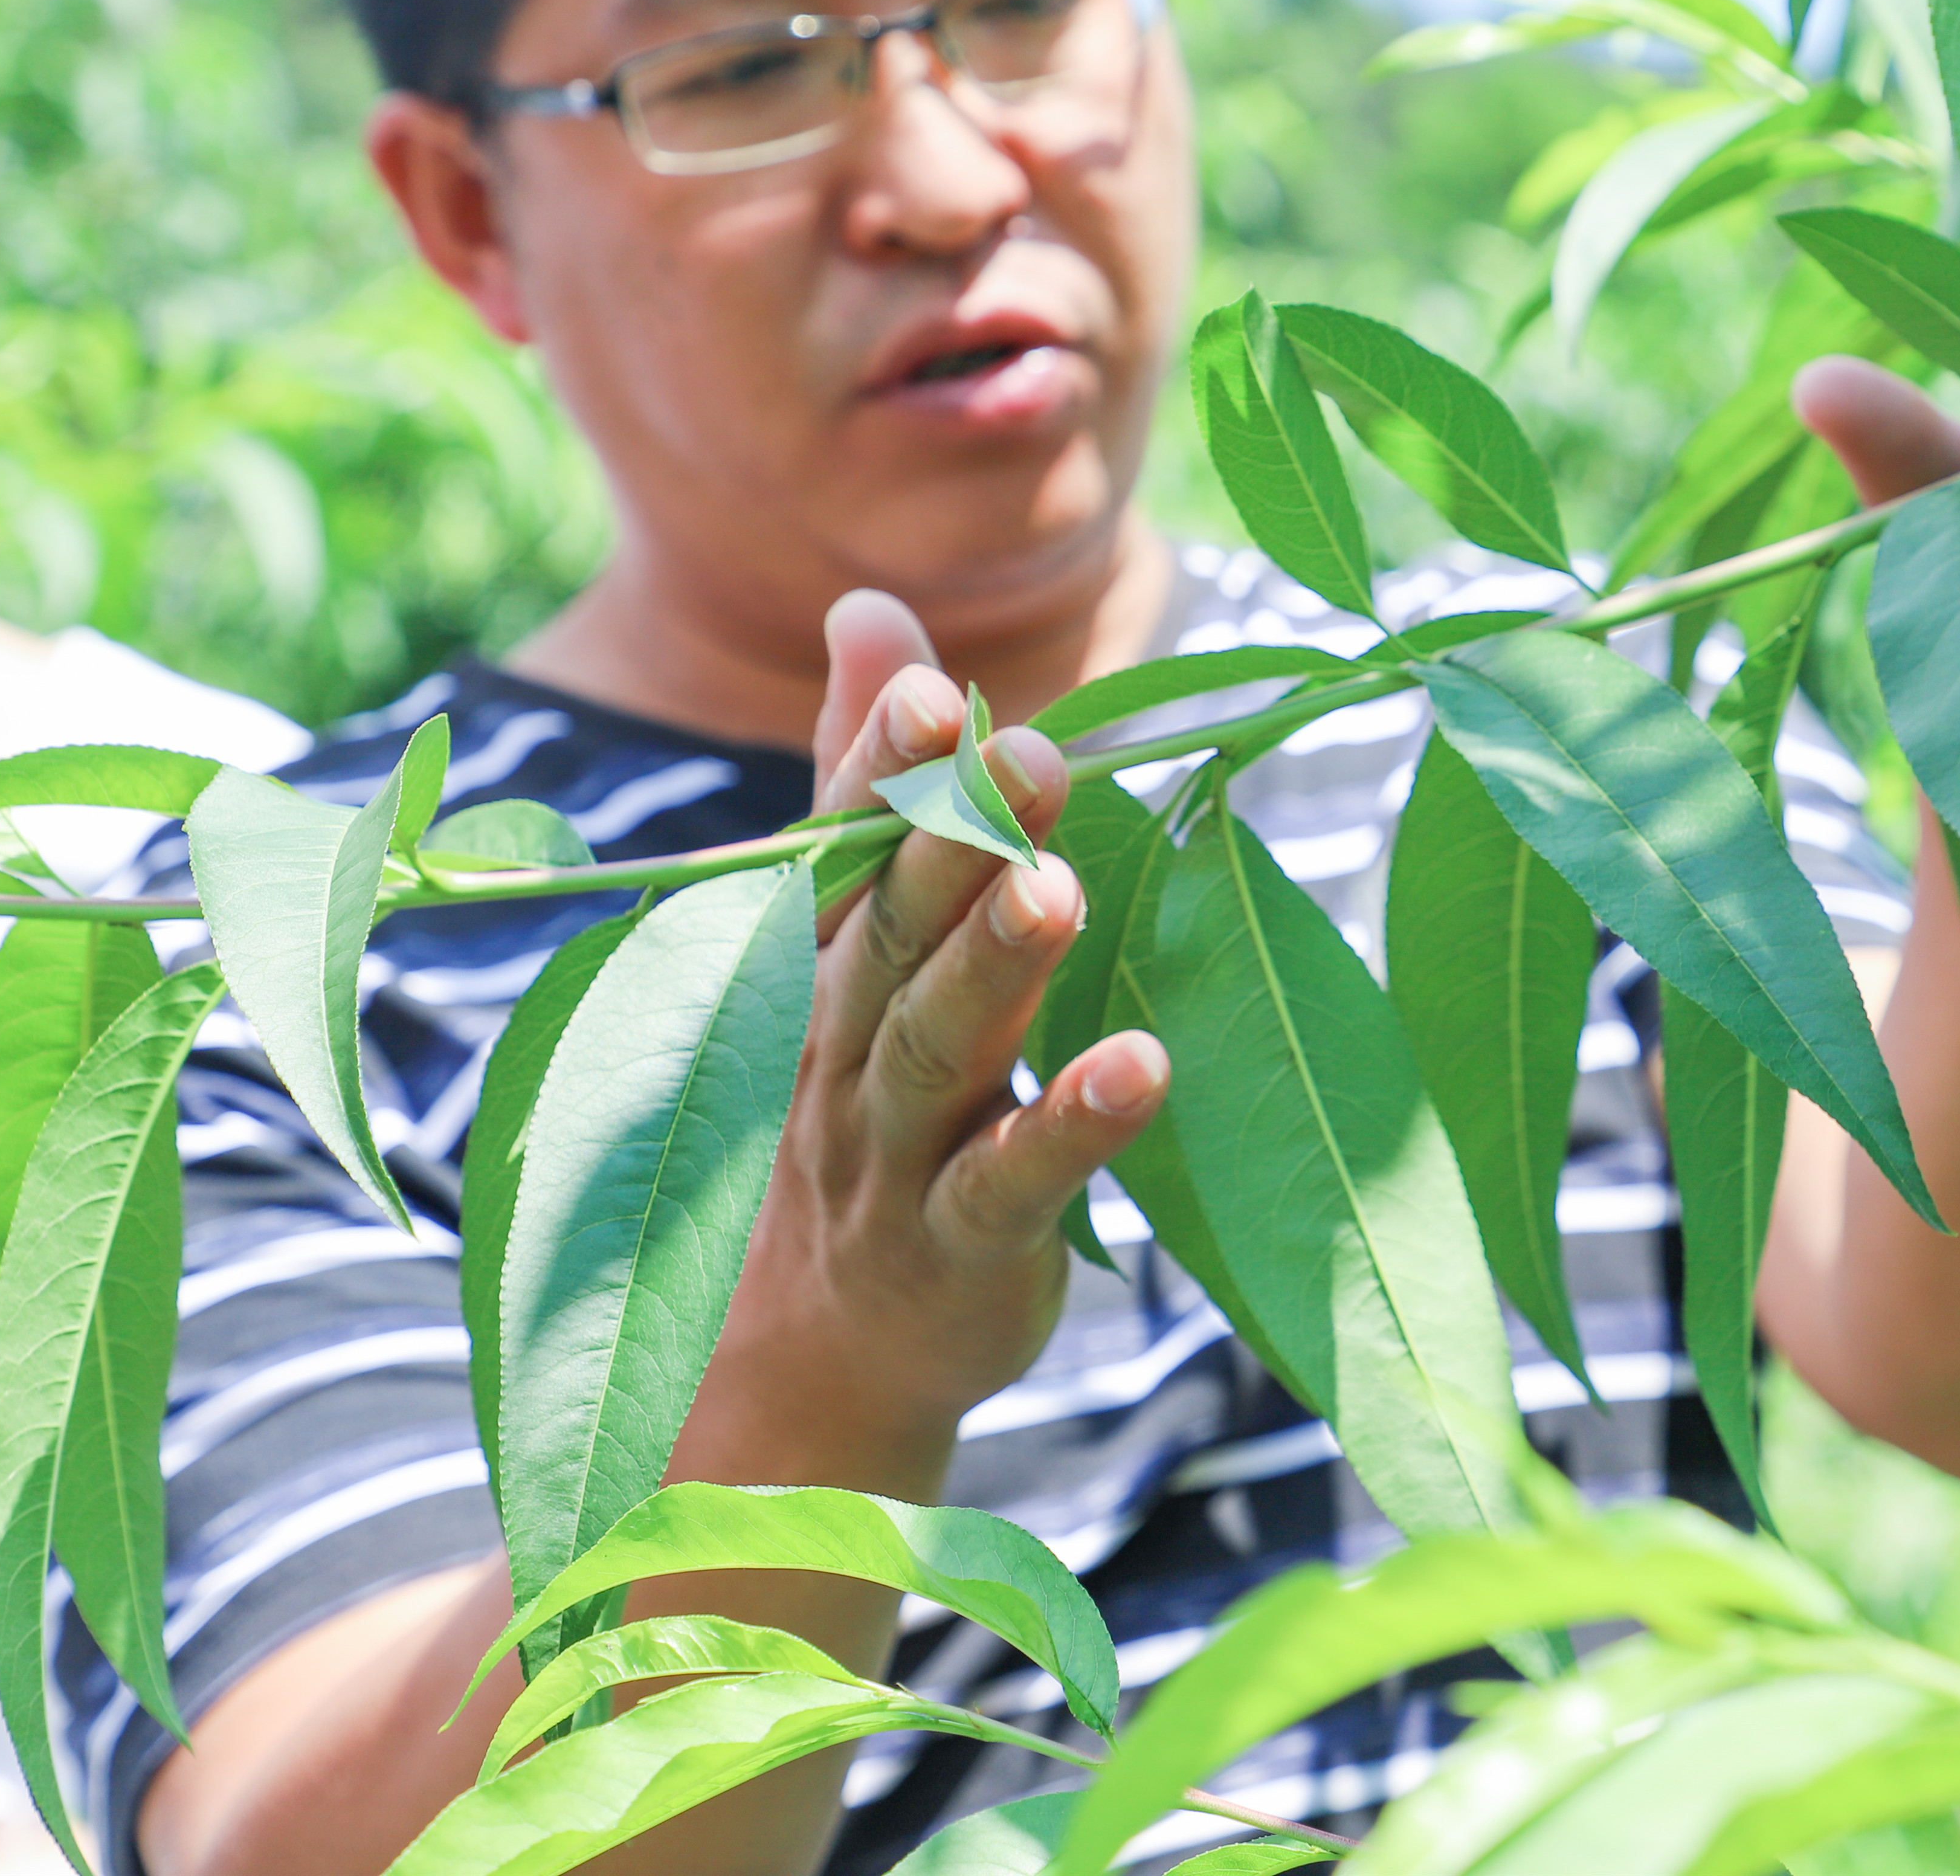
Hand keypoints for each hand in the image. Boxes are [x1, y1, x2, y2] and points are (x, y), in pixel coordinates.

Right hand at [688, 591, 1168, 1484]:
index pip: (849, 847)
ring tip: (1059, 886)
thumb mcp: (854, 944)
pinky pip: (1012, 1181)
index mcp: (829, 962)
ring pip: (937, 1045)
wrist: (815, 1352)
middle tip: (1028, 751)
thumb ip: (865, 780)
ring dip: (1000, 964)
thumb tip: (870, 608)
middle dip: (952, 839)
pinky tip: (1144, 1066)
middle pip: (895, 930)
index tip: (935, 686)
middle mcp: (845, 1043)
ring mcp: (895, 1151)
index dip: (885, 768)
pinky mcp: (959, 1246)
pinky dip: (1074, 1124)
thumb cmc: (861, 1102)